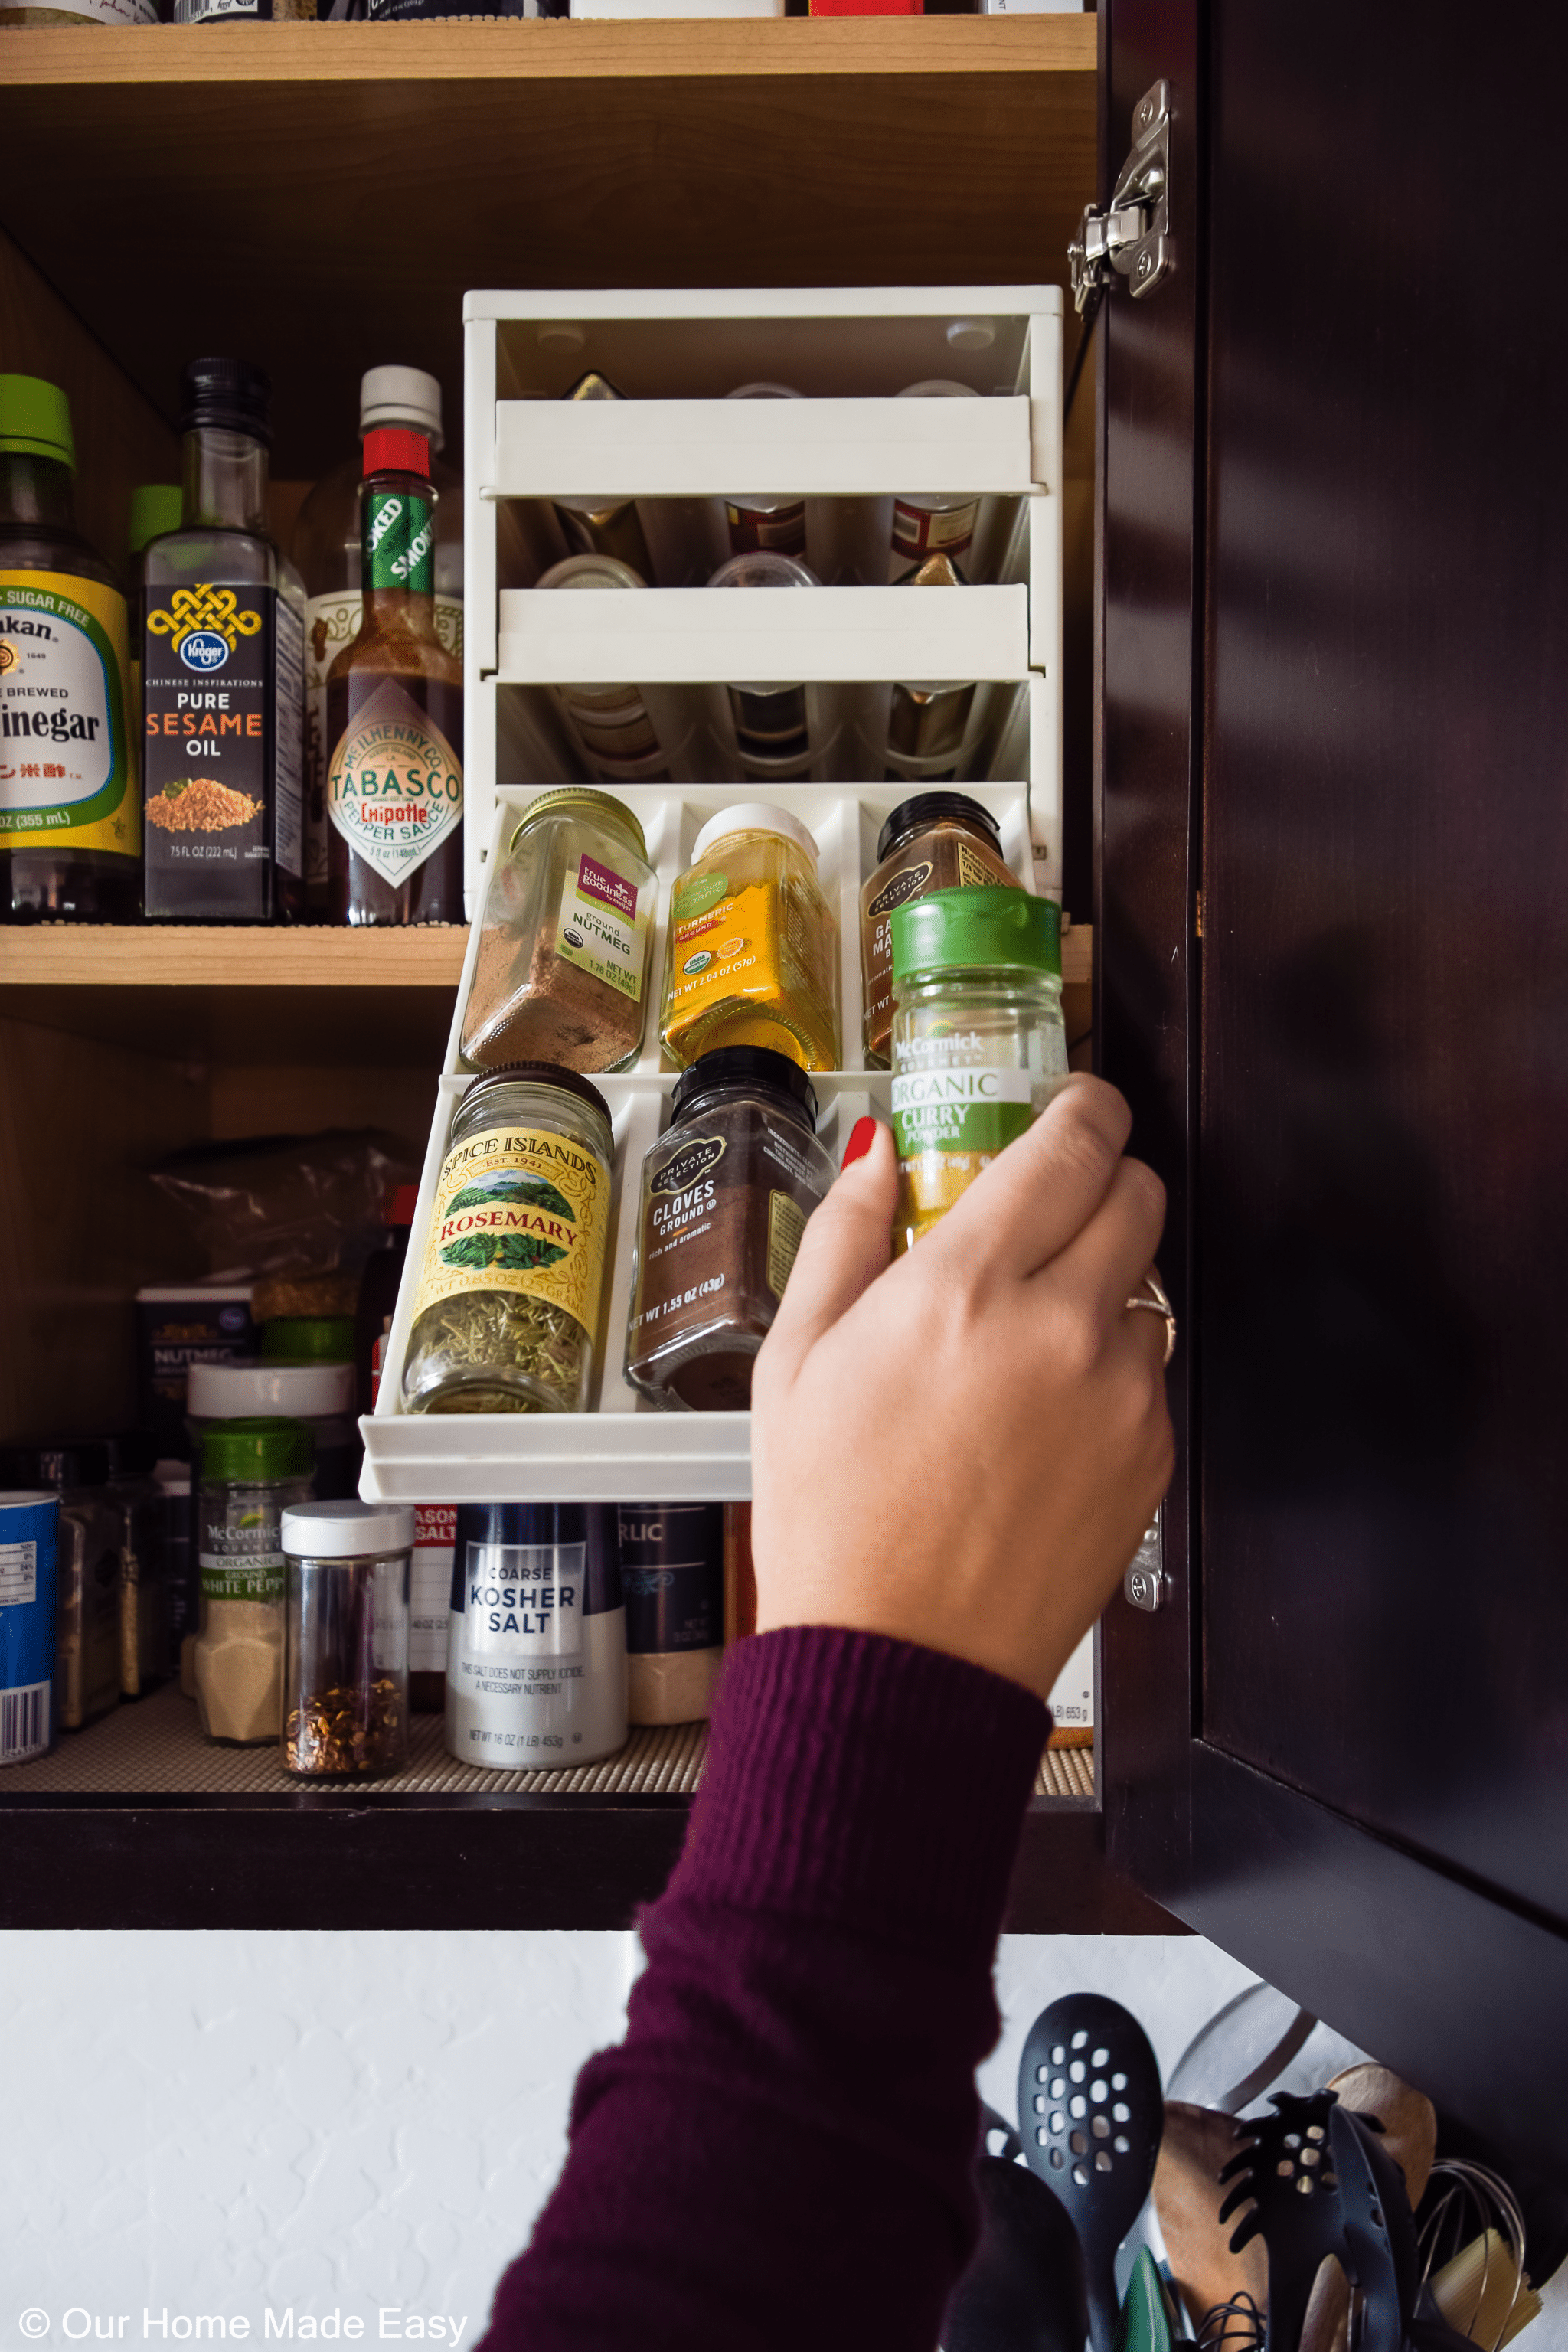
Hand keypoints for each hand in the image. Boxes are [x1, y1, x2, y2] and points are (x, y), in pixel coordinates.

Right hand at [750, 1074, 1173, 1703]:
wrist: (900, 1660)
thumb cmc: (833, 1517)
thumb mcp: (796, 1360)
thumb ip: (845, 1234)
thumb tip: (876, 1151)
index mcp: (962, 1287)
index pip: (1072, 1143)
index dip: (1084, 1106)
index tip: (1073, 1106)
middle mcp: (1059, 1327)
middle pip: (1138, 1193)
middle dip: (1100, 1183)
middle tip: (1049, 1211)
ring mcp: (1118, 1395)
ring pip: (1147, 1286)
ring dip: (1101, 1285)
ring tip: (1024, 1342)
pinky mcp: (1151, 1456)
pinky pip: (1147, 1372)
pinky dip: (1107, 1371)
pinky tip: (1038, 1418)